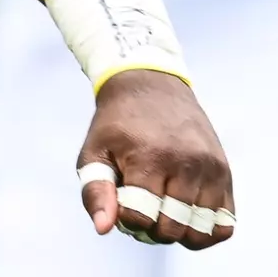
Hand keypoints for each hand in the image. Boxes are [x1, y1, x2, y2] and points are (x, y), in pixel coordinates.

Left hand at [77, 70, 234, 248]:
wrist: (151, 86)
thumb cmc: (118, 123)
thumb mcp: (94, 151)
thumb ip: (95, 191)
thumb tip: (103, 228)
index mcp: (149, 158)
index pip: (140, 218)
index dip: (126, 221)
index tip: (121, 204)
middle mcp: (186, 164)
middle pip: (171, 229)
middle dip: (150, 230)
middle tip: (140, 209)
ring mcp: (210, 169)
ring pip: (199, 232)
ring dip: (177, 232)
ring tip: (161, 210)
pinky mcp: (224, 172)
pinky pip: (224, 224)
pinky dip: (204, 230)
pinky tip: (184, 214)